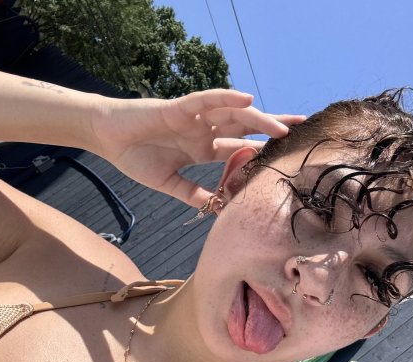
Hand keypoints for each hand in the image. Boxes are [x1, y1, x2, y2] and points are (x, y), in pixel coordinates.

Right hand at [91, 90, 304, 207]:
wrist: (109, 139)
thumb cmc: (136, 158)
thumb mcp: (170, 184)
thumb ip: (194, 194)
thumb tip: (218, 211)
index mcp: (204, 148)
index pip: (240, 149)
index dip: (263, 151)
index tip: (288, 157)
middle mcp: (205, 131)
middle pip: (246, 128)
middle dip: (273, 129)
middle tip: (302, 132)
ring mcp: (194, 118)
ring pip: (233, 114)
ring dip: (258, 118)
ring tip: (284, 126)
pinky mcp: (179, 108)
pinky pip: (206, 100)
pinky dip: (225, 98)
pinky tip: (246, 99)